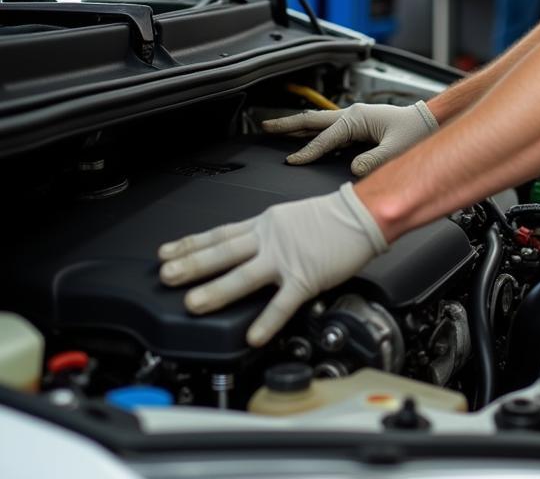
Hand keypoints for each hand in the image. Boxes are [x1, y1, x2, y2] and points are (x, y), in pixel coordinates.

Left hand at [158, 183, 387, 346]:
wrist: (363, 213)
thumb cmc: (334, 215)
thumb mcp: (291, 215)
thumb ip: (266, 233)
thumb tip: (244, 248)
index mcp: (266, 223)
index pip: (220, 234)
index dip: (191, 244)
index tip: (166, 252)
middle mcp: (271, 239)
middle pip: (224, 252)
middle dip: (192, 265)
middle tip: (167, 275)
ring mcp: (287, 258)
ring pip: (245, 275)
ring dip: (217, 290)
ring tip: (194, 303)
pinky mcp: (305, 276)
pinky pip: (282, 302)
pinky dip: (267, 320)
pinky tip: (253, 335)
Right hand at [262, 100, 437, 173]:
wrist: (428, 121)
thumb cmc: (415, 131)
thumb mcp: (395, 149)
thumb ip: (373, 160)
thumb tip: (353, 170)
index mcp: (356, 117)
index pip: (325, 138)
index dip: (308, 151)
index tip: (292, 161)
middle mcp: (352, 115)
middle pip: (312, 120)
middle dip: (288, 124)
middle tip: (265, 126)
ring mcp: (353, 120)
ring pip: (318, 124)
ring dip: (297, 127)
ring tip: (275, 129)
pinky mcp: (357, 127)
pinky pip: (328, 131)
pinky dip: (312, 134)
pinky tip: (304, 141)